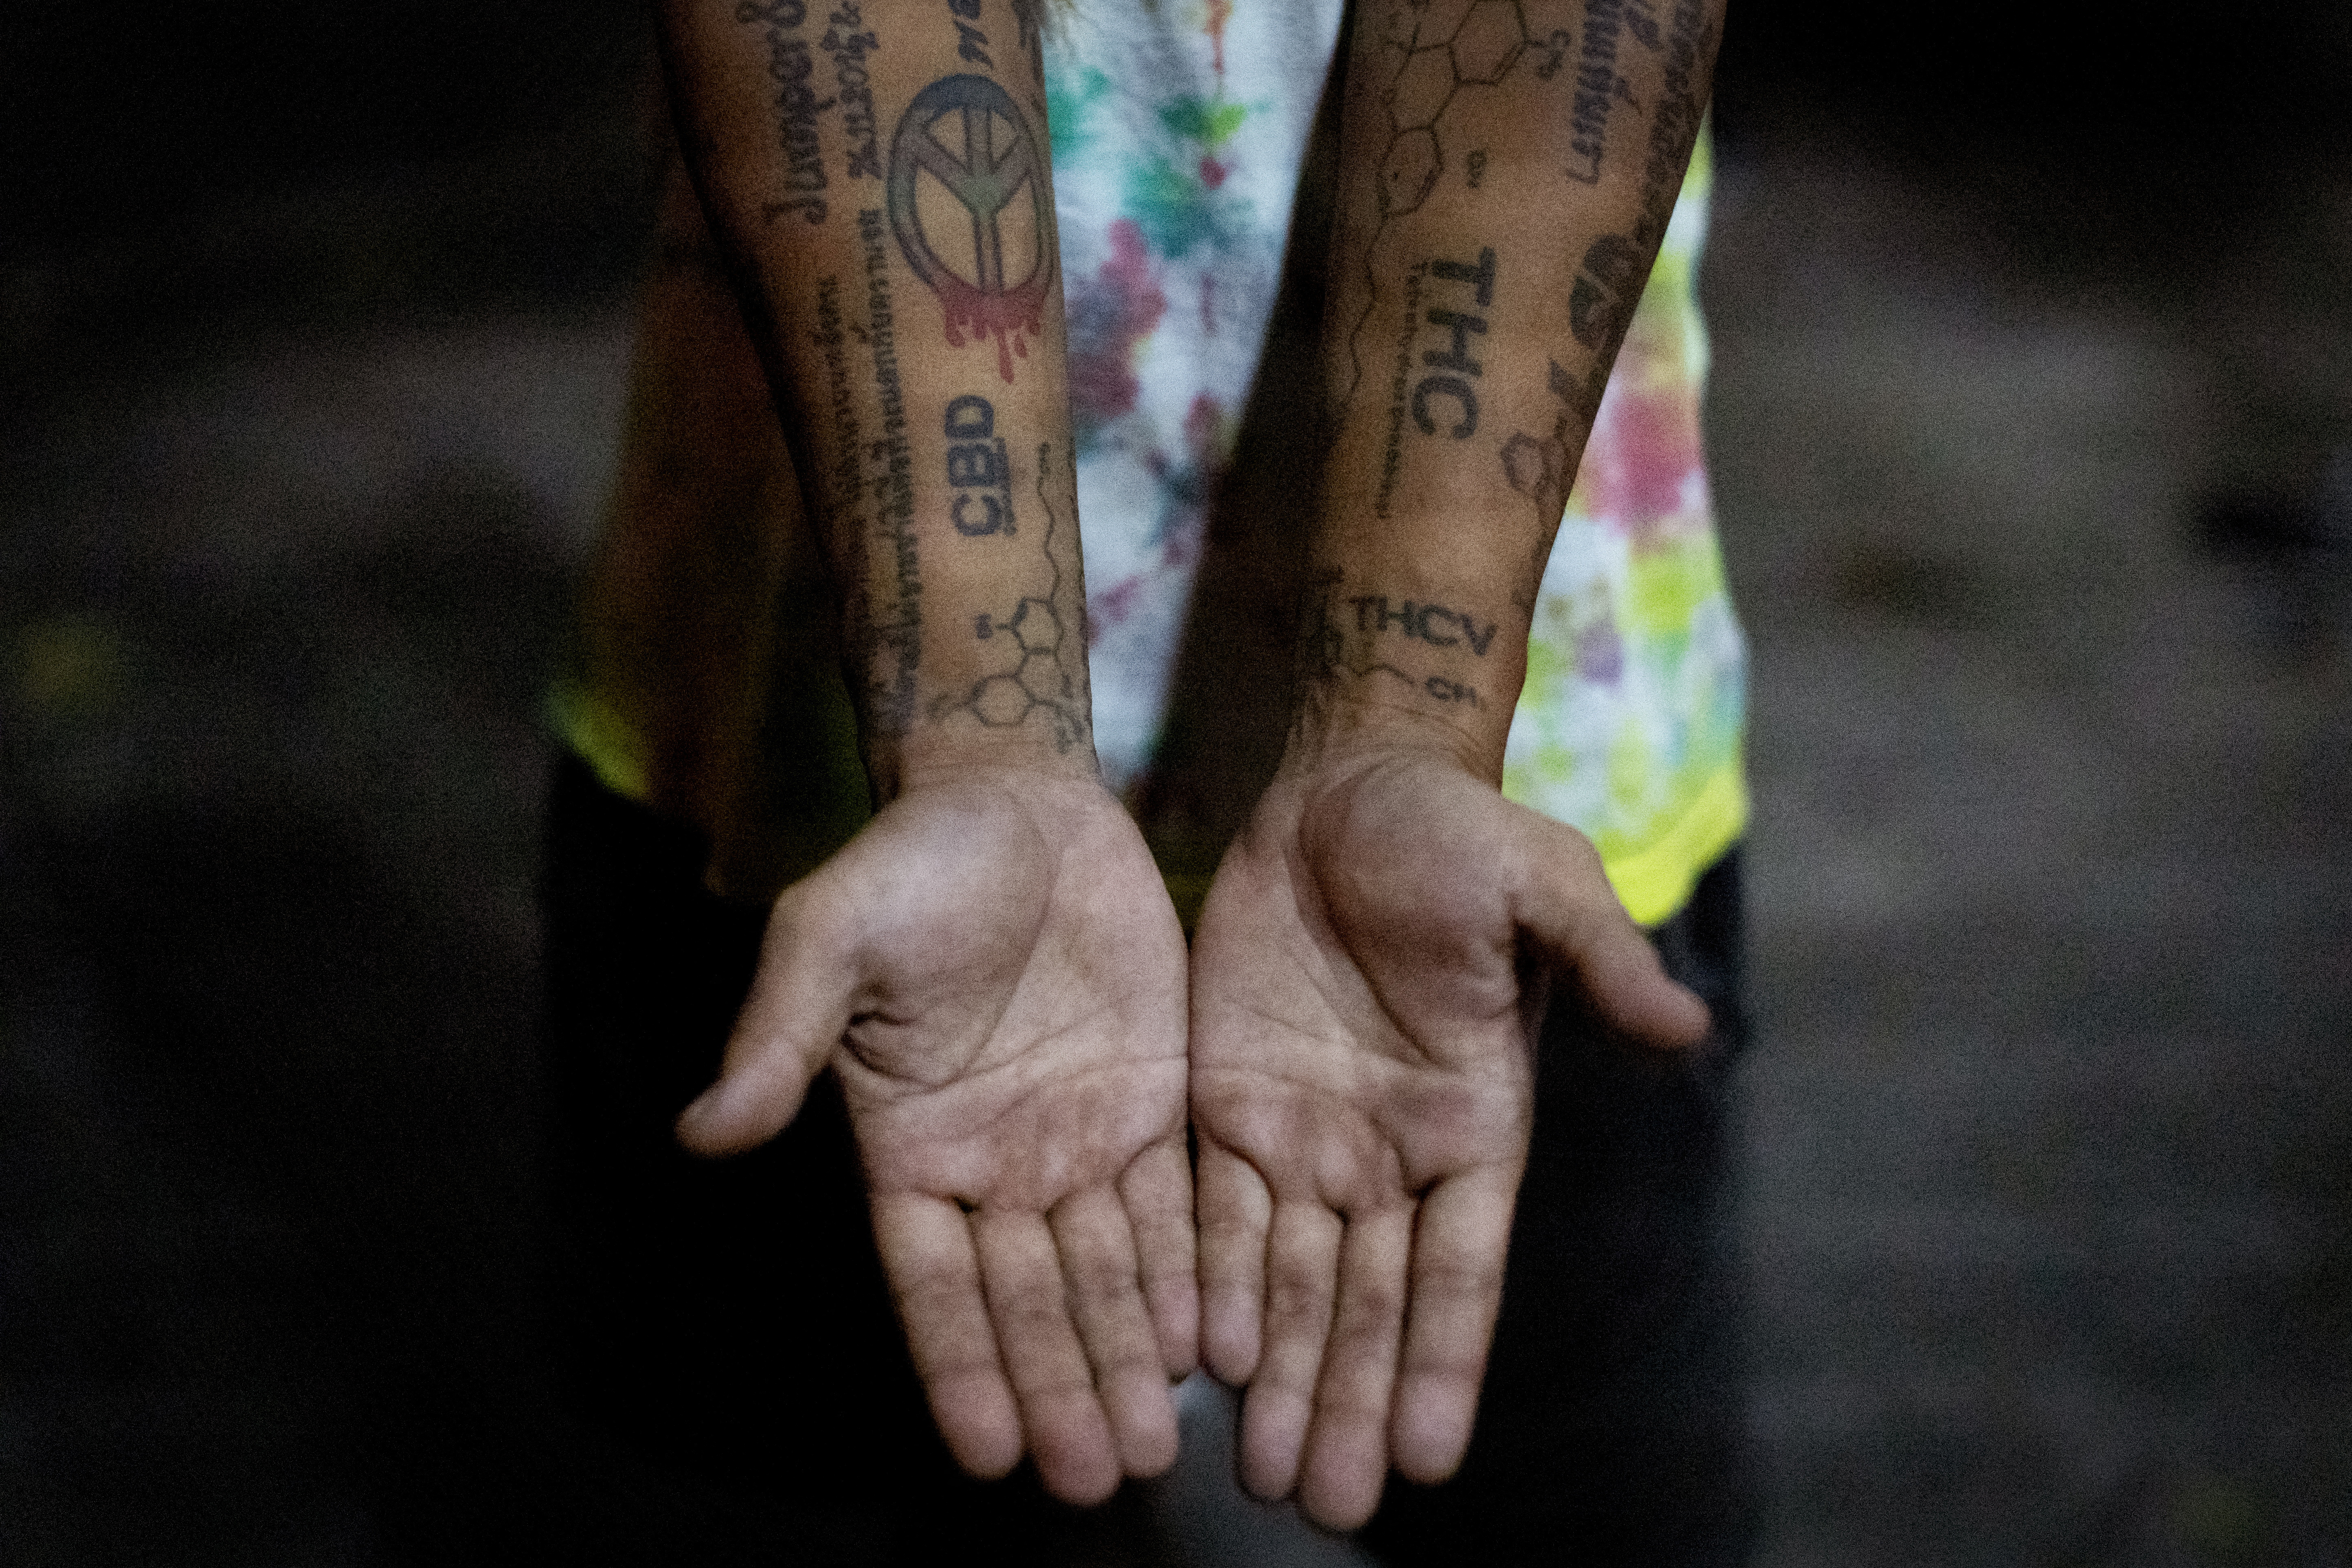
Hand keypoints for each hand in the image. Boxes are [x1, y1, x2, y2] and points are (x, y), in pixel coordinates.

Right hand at [677, 769, 1195, 1504]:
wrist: (1016, 798)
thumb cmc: (910, 865)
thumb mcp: (831, 934)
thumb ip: (778, 1034)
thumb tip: (703, 1130)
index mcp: (910, 1148)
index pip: (933, 1283)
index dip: (960, 1365)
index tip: (988, 1453)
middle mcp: (994, 1165)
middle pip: (1028, 1299)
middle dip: (1059, 1386)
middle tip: (1095, 1477)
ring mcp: (1074, 1139)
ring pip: (1105, 1272)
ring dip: (1126, 1358)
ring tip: (1149, 1446)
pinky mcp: (1148, 1102)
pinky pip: (1169, 1205)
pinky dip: (1186, 1274)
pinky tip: (1209, 1343)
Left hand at [1189, 742, 1708, 1528]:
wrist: (1346, 783)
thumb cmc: (1455, 831)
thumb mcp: (1540, 881)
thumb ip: (1599, 958)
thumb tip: (1685, 1029)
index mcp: (1473, 1121)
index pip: (1460, 1268)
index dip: (1446, 1361)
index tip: (1432, 1458)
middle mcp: (1391, 1151)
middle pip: (1370, 1302)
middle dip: (1353, 1400)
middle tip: (1326, 1503)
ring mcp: (1308, 1134)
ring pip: (1291, 1282)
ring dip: (1284, 1377)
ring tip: (1269, 1474)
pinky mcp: (1229, 1100)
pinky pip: (1215, 1214)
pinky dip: (1208, 1289)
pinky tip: (1202, 1366)